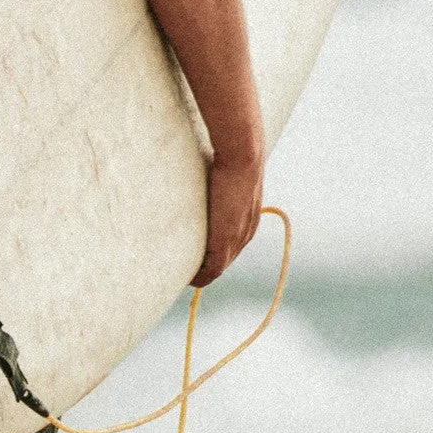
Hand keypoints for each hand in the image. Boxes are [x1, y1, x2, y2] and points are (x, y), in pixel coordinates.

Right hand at [193, 152, 261, 287]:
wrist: (242, 154)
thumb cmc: (232, 155)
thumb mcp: (230, 172)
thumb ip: (221, 179)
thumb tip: (207, 169)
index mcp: (248, 218)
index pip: (231, 244)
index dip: (214, 251)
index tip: (197, 254)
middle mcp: (246, 232)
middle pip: (225, 259)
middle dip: (207, 265)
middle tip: (186, 268)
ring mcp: (237, 238)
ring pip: (218, 267)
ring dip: (202, 272)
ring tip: (183, 275)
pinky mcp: (225, 242)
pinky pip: (213, 270)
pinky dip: (201, 276)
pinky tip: (188, 278)